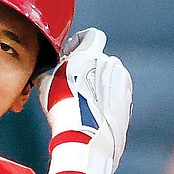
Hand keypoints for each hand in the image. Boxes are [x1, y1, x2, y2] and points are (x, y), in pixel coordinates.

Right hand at [35, 28, 131, 173]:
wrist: (85, 137)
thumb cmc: (63, 108)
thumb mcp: (47, 83)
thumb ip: (49, 69)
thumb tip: (45, 70)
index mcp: (93, 54)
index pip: (91, 36)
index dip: (79, 44)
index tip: (71, 56)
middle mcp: (112, 65)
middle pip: (101, 61)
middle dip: (89, 70)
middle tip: (73, 86)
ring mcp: (123, 85)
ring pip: (110, 80)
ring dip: (99, 87)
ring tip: (83, 105)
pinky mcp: (128, 105)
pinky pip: (117, 98)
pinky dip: (107, 103)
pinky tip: (93, 116)